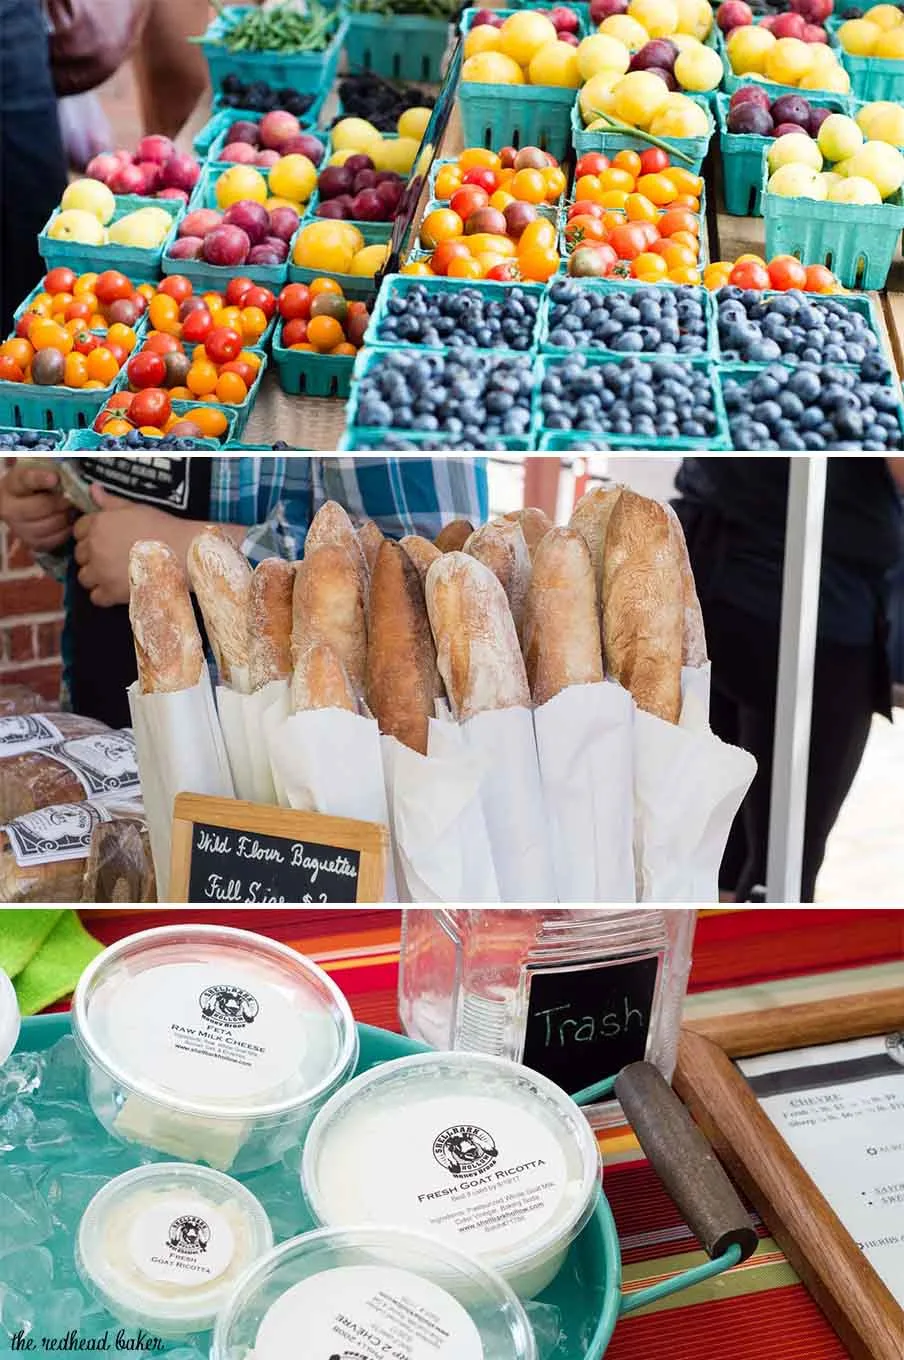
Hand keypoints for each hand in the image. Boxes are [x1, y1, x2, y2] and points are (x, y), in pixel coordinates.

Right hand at [0, 460, 71, 551]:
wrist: (25, 504)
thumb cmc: (37, 487)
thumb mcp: (39, 474)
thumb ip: (51, 474)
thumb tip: (65, 479)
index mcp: (12, 486)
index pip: (26, 480)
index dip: (41, 479)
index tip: (55, 478)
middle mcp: (10, 509)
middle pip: (43, 506)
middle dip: (63, 502)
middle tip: (73, 498)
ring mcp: (19, 529)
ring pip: (51, 525)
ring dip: (66, 517)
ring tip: (70, 510)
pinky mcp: (31, 543)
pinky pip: (54, 540)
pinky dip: (65, 531)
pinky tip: (67, 522)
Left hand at [73, 484, 194, 607]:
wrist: (183, 553)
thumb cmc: (163, 527)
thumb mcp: (136, 508)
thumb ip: (110, 501)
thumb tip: (93, 489)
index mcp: (99, 524)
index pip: (78, 530)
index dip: (90, 535)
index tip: (104, 539)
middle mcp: (95, 547)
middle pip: (79, 555)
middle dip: (92, 556)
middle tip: (112, 557)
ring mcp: (101, 571)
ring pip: (84, 577)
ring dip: (96, 576)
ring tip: (114, 574)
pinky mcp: (111, 592)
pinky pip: (96, 597)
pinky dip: (105, 595)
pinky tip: (118, 588)